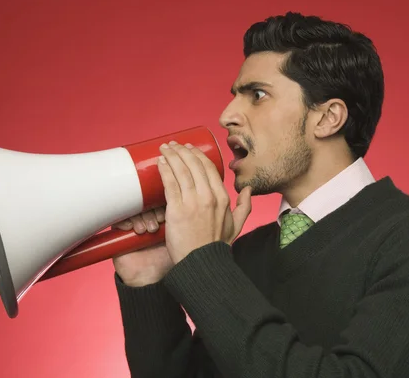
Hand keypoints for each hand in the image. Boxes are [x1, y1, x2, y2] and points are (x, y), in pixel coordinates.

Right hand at [111, 207, 173, 286]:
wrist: (150, 278)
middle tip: (155, 225)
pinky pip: (118, 220)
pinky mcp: (118, 234)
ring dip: (138, 217)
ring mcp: (132, 225)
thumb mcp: (175, 239)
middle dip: (150, 212)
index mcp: (159, 218)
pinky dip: (125, 221)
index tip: (164, 216)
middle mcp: (145, 219)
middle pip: (143, 204)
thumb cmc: (165, 260)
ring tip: (145, 230)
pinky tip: (132, 228)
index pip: (157, 203)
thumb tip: (178, 204)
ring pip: (131, 210)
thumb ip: (178, 222)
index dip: (159, 206)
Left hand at [157, 141, 251, 263]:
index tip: (189, 148)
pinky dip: (165, 170)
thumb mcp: (236, 226)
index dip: (197, 155)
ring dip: (172, 156)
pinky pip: (170, 183)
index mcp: (222, 198)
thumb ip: (244, 207)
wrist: (201, 264)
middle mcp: (209, 196)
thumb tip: (247, 190)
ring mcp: (193, 202)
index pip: (209, 168)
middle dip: (182, 151)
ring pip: (181, 171)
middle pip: (194, 165)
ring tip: (164, 148)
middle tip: (173, 145)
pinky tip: (160, 163)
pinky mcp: (176, 210)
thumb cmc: (216, 247)